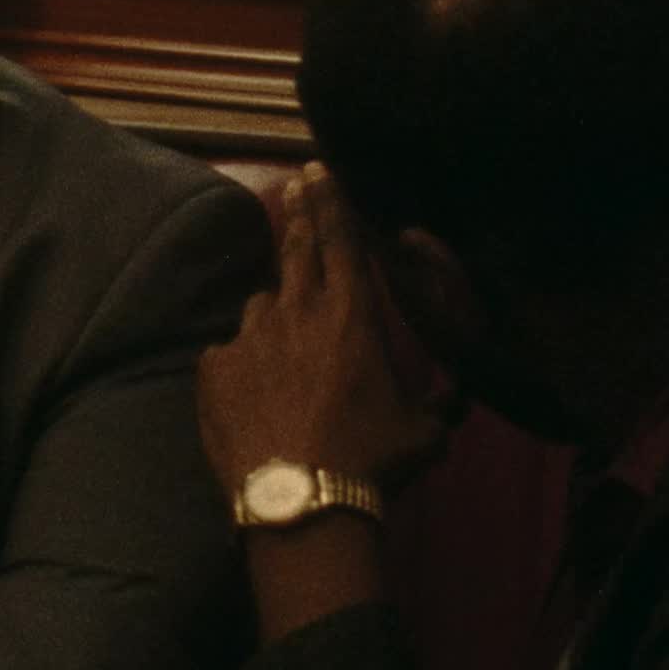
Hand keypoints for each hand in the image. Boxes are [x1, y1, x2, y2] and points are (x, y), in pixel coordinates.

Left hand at [198, 166, 452, 501]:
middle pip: (295, 249)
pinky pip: (229, 353)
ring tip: (282, 345)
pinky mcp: (213, 368)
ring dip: (274, 314)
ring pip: (261, 307)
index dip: (331, 200)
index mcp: (352, 314)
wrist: (302, 500)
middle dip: (298, 213)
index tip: (318, 168)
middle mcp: (297, 311)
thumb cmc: (374, 461)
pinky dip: (242, 364)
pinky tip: (251, 394)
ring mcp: (249, 337)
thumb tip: (455, 397)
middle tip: (294, 186)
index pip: (342, 239)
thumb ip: (436, 401)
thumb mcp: (425, 429)